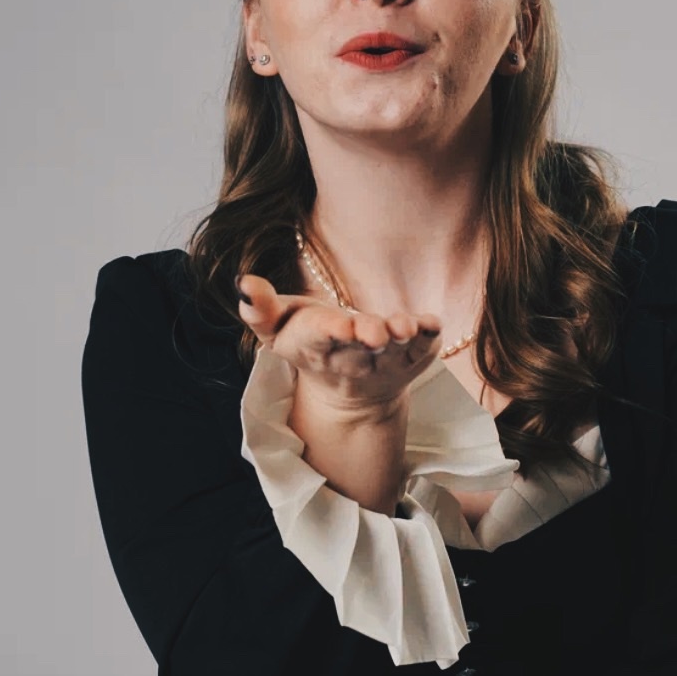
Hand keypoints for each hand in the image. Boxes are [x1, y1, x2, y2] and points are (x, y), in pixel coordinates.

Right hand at [236, 274, 443, 413]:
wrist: (348, 393)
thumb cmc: (309, 343)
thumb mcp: (277, 327)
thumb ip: (259, 308)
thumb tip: (244, 282)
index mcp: (315, 346)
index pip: (320, 337)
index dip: (331, 331)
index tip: (341, 326)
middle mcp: (352, 357)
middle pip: (360, 347)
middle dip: (367, 335)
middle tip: (375, 331)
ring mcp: (385, 360)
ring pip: (394, 351)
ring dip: (401, 337)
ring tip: (404, 327)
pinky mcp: (412, 358)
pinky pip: (424, 349)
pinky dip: (428, 336)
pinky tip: (432, 323)